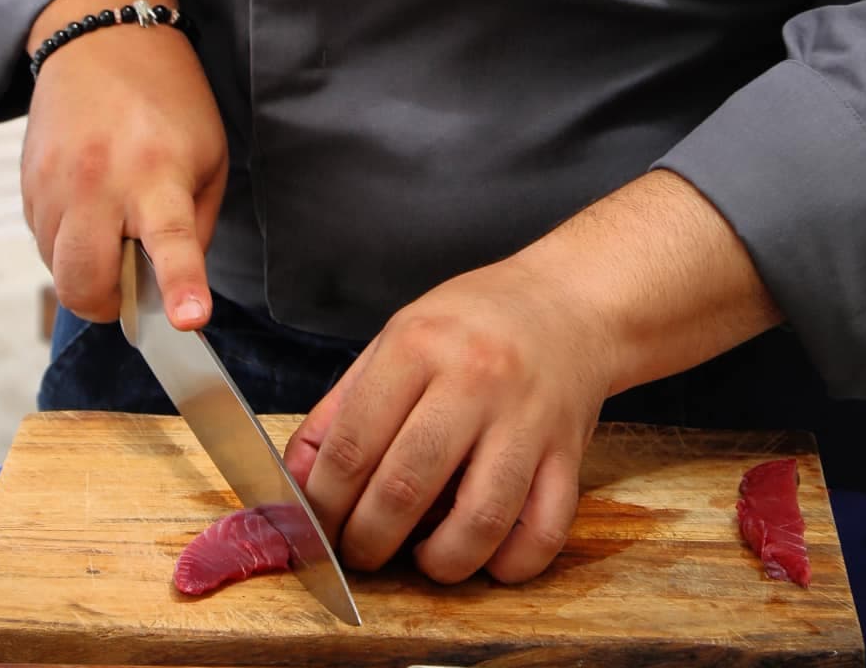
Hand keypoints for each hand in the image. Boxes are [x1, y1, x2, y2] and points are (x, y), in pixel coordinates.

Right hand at [20, 0, 227, 329]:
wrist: (100, 40)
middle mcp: (100, 181)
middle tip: (129, 285)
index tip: (188, 321)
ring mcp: (54, 184)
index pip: (171, 241)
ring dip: (85, 269)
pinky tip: (88, 203)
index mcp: (158, 174)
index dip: (180, 285)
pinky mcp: (27, 184)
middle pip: (85, 281)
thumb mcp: (209, 156)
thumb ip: (192, 228)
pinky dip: (67, 242)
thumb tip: (165, 290)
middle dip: (105, 304)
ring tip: (112, 225)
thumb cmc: (169, 101)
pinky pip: (43, 241)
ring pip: (57, 269)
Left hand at [283, 253, 611, 585]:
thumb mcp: (396, 338)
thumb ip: (342, 407)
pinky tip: (486, 556)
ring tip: (422, 558)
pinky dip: (510, 564)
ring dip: (439, 563)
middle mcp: (474, 380)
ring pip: (478, 521)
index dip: (324, 502)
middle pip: (405, 487)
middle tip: (359, 552)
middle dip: (368, 541)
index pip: (354, 443)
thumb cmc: (475, 322)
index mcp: (420, 345)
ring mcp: (527, 419)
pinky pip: (542, 532)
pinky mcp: (568, 453)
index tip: (318, 526)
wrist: (569, 301)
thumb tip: (297, 479)